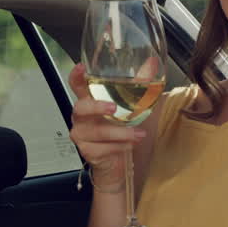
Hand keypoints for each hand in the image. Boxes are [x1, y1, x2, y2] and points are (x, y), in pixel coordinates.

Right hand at [66, 63, 144, 186]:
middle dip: (97, 107)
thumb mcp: (130, 109)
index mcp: (89, 102)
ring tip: (139, 134)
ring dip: (121, 133)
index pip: (77, 86)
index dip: (76, 76)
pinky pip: (102, 148)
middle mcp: (82, 117)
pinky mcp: (87, 151)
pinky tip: (129, 146)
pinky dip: (120, 147)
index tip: (80, 68)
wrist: (116, 162)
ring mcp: (81, 134)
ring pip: (97, 131)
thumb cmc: (120, 131)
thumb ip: (137, 87)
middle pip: (81, 108)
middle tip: (114, 108)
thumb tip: (151, 65)